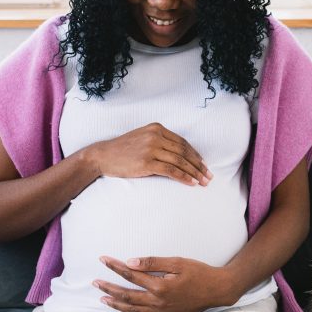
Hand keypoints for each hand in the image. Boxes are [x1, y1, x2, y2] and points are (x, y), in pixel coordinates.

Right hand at [88, 122, 212, 185]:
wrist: (103, 156)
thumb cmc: (122, 150)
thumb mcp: (142, 138)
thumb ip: (159, 141)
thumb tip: (179, 155)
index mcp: (156, 128)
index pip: (182, 142)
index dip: (195, 154)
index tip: (203, 164)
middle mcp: (155, 136)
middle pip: (184, 152)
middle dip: (198, 165)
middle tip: (209, 176)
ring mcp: (151, 149)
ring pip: (180, 162)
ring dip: (194, 173)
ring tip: (203, 182)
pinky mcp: (147, 162)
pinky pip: (171, 170)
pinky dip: (183, 177)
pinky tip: (191, 183)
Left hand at [93, 256, 238, 311]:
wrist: (217, 289)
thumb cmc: (199, 272)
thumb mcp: (177, 262)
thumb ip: (153, 262)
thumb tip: (131, 262)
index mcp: (160, 286)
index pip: (131, 275)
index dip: (115, 267)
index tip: (103, 260)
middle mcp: (158, 302)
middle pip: (127, 295)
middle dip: (109, 287)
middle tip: (95, 282)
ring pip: (133, 310)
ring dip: (116, 304)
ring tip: (103, 298)